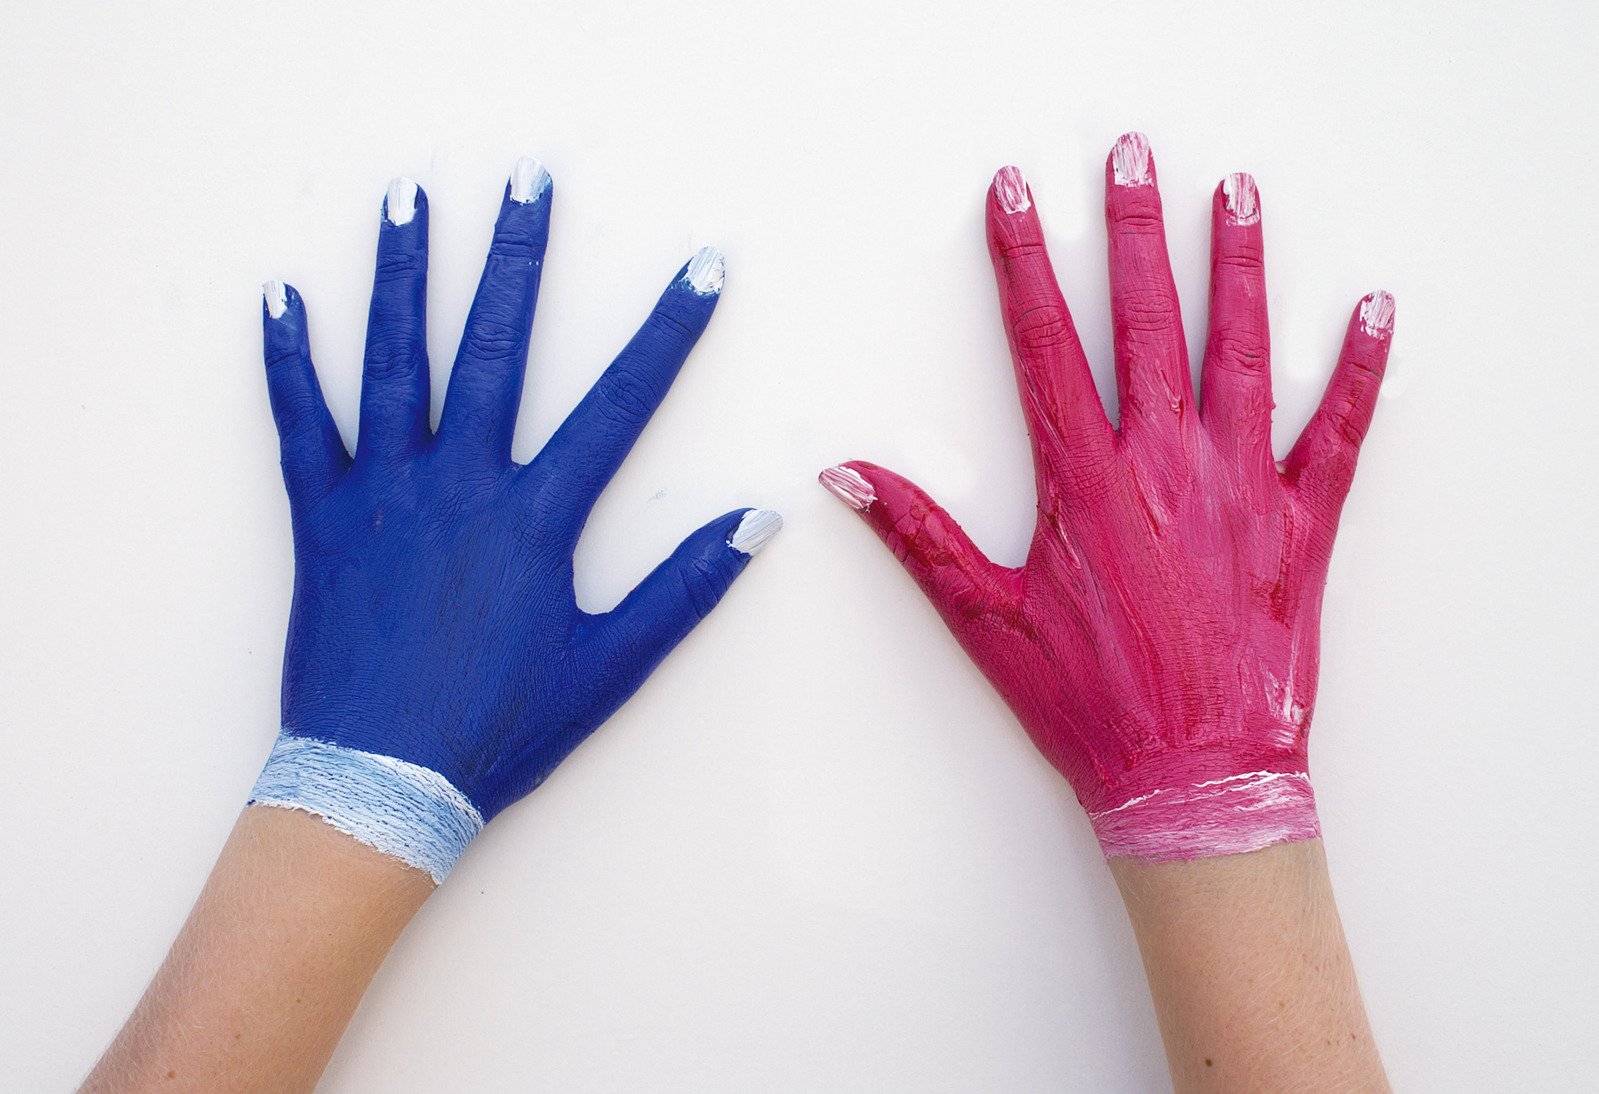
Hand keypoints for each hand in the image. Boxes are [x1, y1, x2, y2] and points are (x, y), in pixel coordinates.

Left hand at [252, 159, 780, 881]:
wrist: (379, 783)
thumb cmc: (498, 729)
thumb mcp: (610, 666)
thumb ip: (685, 590)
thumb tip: (757, 523)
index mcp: (535, 518)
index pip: (618, 405)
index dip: (667, 333)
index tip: (702, 269)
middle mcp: (459, 484)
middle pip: (493, 348)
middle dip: (515, 256)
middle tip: (528, 180)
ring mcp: (382, 492)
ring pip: (391, 360)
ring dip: (400, 273)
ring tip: (408, 198)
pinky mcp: (319, 517)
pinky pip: (298, 422)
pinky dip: (286, 358)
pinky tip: (279, 297)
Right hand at [820, 133, 1392, 860]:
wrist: (1192, 782)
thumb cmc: (1088, 706)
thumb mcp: (985, 621)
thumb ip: (918, 537)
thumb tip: (847, 476)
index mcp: (1086, 482)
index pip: (1044, 343)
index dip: (1023, 260)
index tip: (1015, 195)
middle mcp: (1166, 467)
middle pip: (1146, 321)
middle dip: (1131, 230)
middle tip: (1130, 155)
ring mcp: (1242, 489)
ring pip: (1241, 352)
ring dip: (1236, 267)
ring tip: (1233, 194)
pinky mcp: (1303, 525)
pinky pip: (1337, 433)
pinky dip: (1357, 371)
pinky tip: (1371, 313)